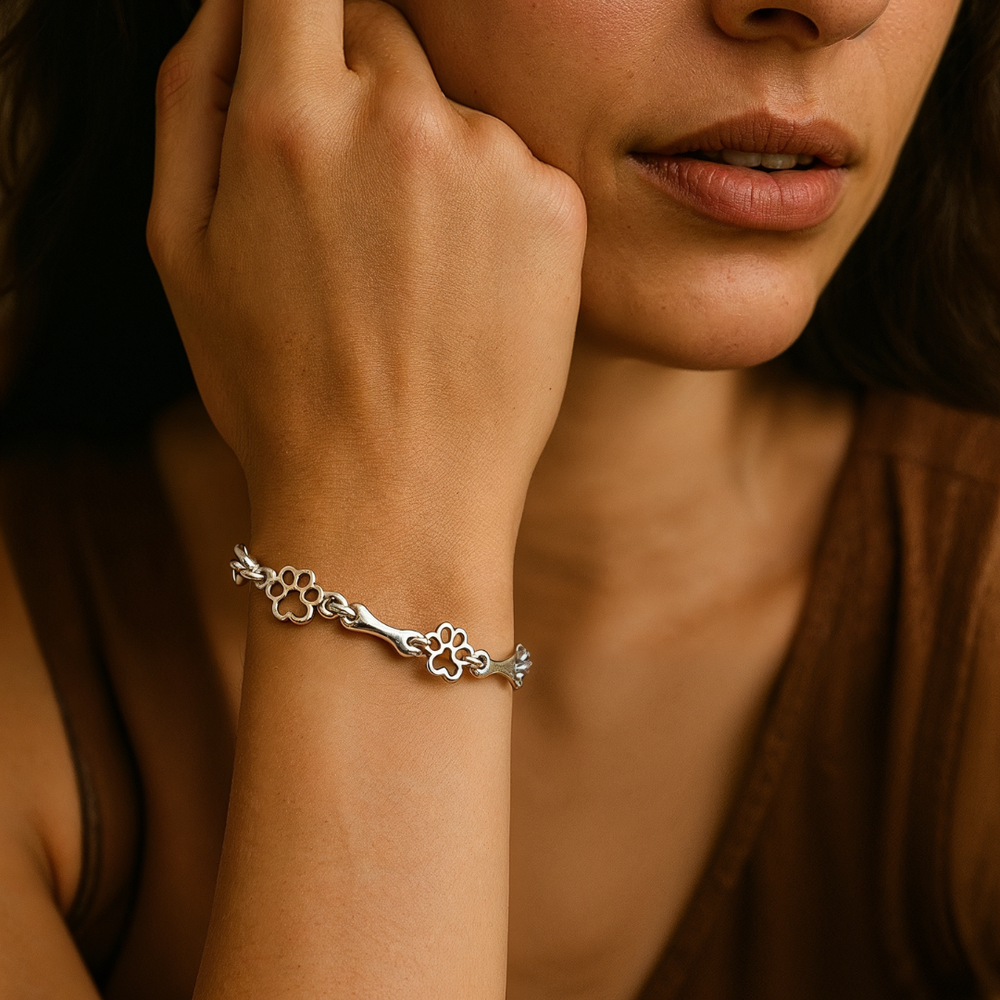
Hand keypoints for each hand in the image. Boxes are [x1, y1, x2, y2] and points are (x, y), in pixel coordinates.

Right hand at [148, 0, 585, 584]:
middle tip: (352, 207)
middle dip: (359, 89)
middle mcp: (397, 119)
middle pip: (381, 28)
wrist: (397, 496)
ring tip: (412, 275)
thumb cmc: (278, 390)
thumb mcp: (182, 252)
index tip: (303, 47)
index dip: (296, 11)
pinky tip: (467, 291)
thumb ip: (189, 102)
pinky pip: (513, 167)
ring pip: (451, 107)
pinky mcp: (557, 205)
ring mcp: (489, 159)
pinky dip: (492, 209)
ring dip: (429, 159)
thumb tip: (228, 8)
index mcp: (289, 119)